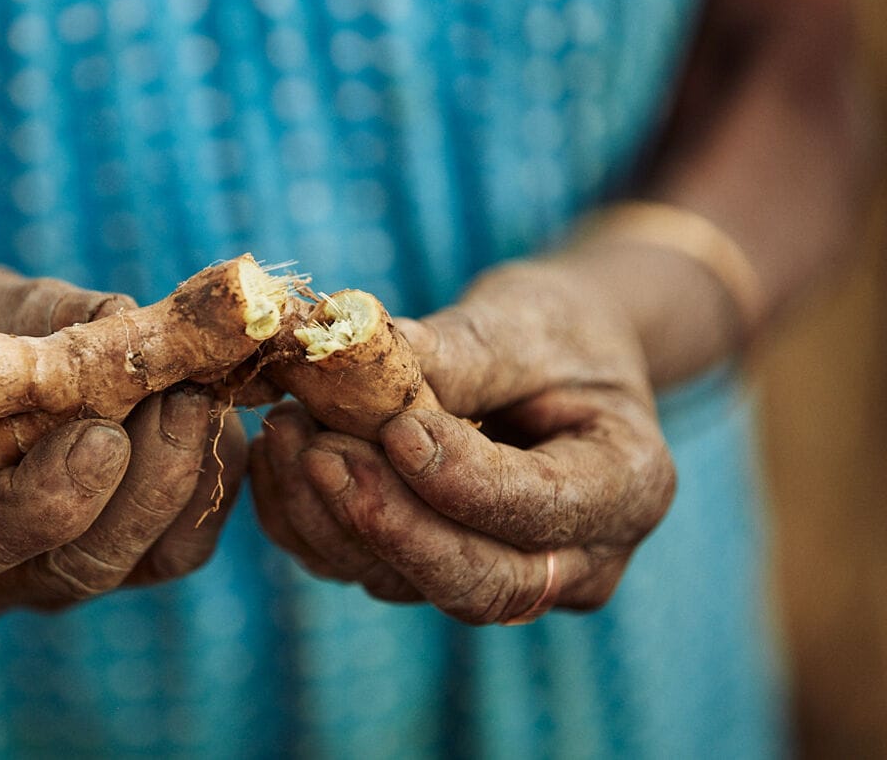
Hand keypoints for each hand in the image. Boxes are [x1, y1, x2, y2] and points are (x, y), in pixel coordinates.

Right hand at [0, 262, 245, 620]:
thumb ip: (33, 324)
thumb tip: (122, 320)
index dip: (50, 495)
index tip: (103, 435)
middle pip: (83, 564)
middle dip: (147, 483)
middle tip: (186, 401)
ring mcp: (51, 580)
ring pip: (147, 561)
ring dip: (190, 475)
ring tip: (205, 395)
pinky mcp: (117, 562)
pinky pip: (180, 546)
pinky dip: (209, 482)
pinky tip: (217, 416)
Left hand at [250, 261, 675, 623]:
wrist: (552, 358)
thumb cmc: (553, 331)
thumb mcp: (525, 320)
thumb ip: (458, 349)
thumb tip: (364, 352)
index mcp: (629, 487)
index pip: (543, 512)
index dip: (464, 482)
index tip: (398, 428)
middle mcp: (575, 559)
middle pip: (476, 582)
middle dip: (388, 522)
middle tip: (319, 451)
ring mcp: (501, 578)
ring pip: (405, 585)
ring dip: (331, 516)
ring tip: (288, 431)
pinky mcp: (429, 572)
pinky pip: (360, 569)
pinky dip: (309, 522)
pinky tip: (277, 459)